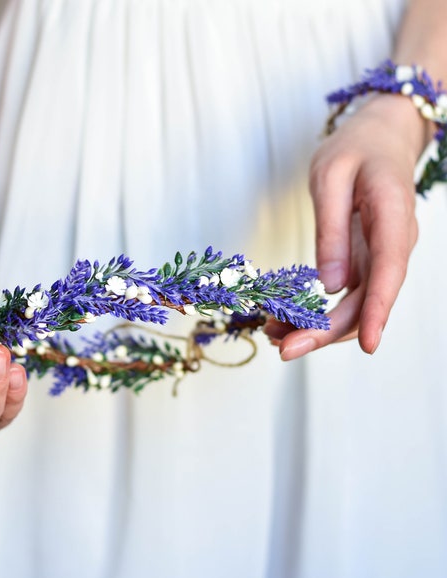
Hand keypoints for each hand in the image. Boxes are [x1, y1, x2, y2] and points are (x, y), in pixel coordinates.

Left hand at [270, 95, 424, 358]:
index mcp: (391, 216)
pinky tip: (286, 320)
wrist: (379, 139)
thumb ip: (331, 229)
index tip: (368, 344)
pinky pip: (347, 294)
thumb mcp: (331, 178)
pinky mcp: (366, 261)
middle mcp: (392, 244)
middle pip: (366, 299)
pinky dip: (318, 312)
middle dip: (326, 331)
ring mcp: (381, 255)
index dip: (377, 310)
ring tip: (274, 338)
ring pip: (356, 304)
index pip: (388, 270)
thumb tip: (330, 286)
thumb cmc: (355, 150)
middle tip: (283, 350)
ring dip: (319, 328)